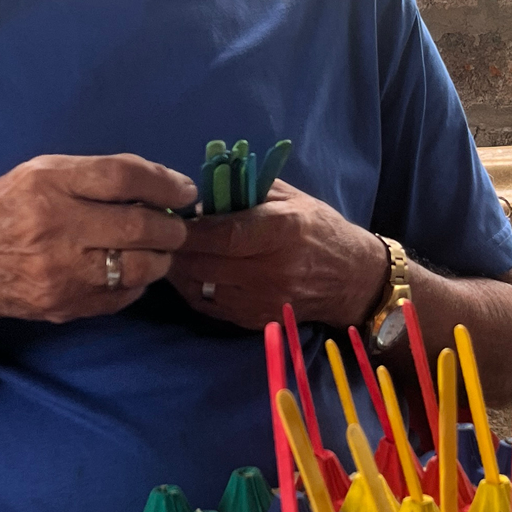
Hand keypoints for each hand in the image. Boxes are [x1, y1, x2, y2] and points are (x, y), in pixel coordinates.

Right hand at [0, 154, 195, 325]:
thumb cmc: (7, 210)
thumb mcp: (39, 173)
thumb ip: (94, 173)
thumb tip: (159, 182)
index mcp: (47, 184)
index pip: (122, 178)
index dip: (164, 183)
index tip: (185, 190)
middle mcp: (54, 227)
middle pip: (138, 226)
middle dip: (170, 227)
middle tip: (176, 225)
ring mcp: (60, 272)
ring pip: (138, 267)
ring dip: (160, 258)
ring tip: (157, 249)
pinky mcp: (65, 305)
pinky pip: (122, 296)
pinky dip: (137, 282)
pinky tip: (128, 270)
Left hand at [169, 177, 387, 331]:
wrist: (351, 278)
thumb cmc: (318, 229)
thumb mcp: (290, 198)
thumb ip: (246, 192)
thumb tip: (203, 192)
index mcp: (281, 231)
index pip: (223, 234)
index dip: (189, 228)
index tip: (168, 217)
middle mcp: (271, 269)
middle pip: (204, 263)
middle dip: (176, 248)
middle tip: (160, 234)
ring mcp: (263, 300)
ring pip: (200, 287)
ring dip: (179, 269)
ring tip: (171, 252)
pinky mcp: (255, 320)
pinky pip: (208, 305)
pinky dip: (192, 288)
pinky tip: (190, 272)